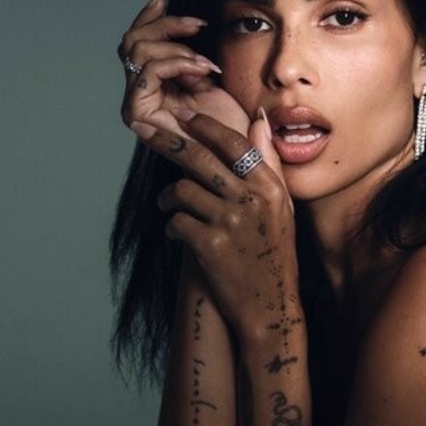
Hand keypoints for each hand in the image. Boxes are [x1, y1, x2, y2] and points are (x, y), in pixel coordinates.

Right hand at [117, 0, 248, 138]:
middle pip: (133, 40)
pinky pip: (149, 70)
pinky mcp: (137, 113)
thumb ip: (189, 54)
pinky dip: (176, 62)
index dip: (149, 15)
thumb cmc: (229, 126)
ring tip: (206, 63)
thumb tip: (181, 20)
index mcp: (152, 85)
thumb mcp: (209, 78)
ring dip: (177, 47)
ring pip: (138, 49)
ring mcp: (135, 104)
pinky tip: (201, 70)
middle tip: (198, 25)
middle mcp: (138, 94)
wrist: (239, 159)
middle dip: (167, 25)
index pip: (137, 40)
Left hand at [131, 109, 296, 330]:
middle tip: (143, 131)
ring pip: (182, 189)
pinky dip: (171, 227)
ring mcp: (229, 222)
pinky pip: (176, 222)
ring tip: (168, 205)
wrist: (269, 308)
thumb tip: (258, 119)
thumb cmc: (275, 256)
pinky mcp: (209, 245)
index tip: (182, 117)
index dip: (203, 125)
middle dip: (166, 140)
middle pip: (199, 157)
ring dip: (168, 197)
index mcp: (269, 187)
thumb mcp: (282, 207)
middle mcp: (250, 200)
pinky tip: (176, 235)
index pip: (232, 142)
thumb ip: (270, 162)